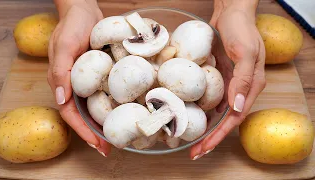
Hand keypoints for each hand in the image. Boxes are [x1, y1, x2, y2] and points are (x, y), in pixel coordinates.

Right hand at [48, 1, 110, 155]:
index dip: (82, 131)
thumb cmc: (72, 26)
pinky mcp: (99, 74)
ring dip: (105, 123)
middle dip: (95, 133)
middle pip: (84, 115)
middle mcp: (75, 86)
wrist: (84, 10)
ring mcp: (88, 81)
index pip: (70, 114)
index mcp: (62, 83)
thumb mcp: (64, 46)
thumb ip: (60, 72)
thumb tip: (62, 99)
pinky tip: (125, 112)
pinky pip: (105, 93)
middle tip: (110, 147)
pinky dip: (113, 105)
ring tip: (119, 137)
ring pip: (95, 107)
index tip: (96, 144)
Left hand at [190, 0, 265, 159]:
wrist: (232, 13)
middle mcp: (241, 89)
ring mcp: (230, 83)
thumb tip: (236, 108)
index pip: (235, 118)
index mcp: (251, 86)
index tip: (205, 148)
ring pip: (218, 112)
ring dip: (206, 127)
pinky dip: (204, 110)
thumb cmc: (241, 29)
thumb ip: (243, 80)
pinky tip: (193, 116)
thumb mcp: (245, 52)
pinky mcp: (221, 77)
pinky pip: (212, 98)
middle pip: (226, 120)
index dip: (220, 135)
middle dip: (211, 138)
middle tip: (194, 153)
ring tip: (191, 141)